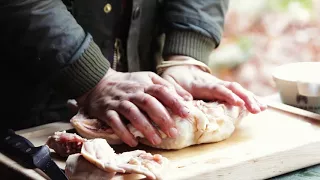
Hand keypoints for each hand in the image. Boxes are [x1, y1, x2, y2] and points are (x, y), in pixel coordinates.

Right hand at [76, 68, 191, 146]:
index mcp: (144, 84)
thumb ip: (168, 87)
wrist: (99, 83)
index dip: (174, 101)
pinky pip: (115, 122)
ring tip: (156, 140)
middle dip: (162, 118)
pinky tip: (133, 142)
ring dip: (145, 127)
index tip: (186, 113)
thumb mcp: (148, 79)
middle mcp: (132, 92)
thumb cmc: (129, 84)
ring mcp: (119, 102)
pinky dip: (124, 133)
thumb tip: (188, 99)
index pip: (161, 91)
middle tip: (172, 133)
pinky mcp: (107, 111)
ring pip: (133, 114)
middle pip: (149, 103)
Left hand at [161, 60, 266, 113]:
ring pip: (238, 90)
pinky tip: (261, 106)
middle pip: (233, 88)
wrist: (180, 67)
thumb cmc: (173, 78)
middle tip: (257, 110)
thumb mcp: (168, 83)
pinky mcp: (222, 89)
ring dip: (251, 99)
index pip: (217, 88)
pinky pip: (238, 93)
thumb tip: (186, 101)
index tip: (238, 103)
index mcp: (201, 83)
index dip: (228, 95)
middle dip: (246, 98)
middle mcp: (214, 83)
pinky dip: (249, 98)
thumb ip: (175, 91)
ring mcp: (219, 85)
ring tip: (263, 109)